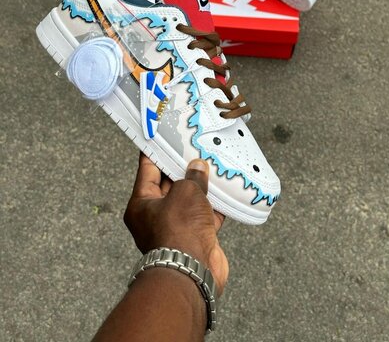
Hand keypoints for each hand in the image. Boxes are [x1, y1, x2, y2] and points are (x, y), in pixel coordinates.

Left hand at [124, 153, 228, 294]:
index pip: (147, 169)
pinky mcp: (196, 237)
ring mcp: (176, 227)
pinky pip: (205, 215)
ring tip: (213, 163)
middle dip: (182, 166)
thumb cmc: (180, 230)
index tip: (163, 134)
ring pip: (189, 199)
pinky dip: (216, 204)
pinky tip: (227, 189)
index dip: (156, 150)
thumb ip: (192, 177)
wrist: (193, 273)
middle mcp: (155, 215)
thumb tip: (198, 167)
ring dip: (201, 185)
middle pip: (169, 183)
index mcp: (141, 203)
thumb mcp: (185, 192)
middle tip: (194, 145)